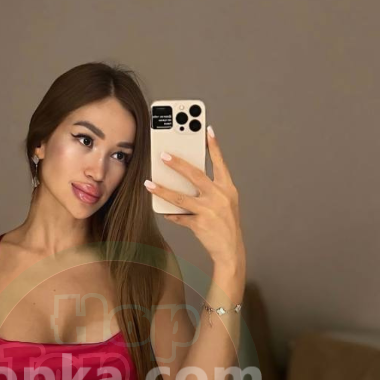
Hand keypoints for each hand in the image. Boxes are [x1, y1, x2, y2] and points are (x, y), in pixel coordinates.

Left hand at [144, 126, 245, 270]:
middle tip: (163, 154)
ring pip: (181, 197)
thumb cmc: (226, 224)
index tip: (206, 129)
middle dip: (178, 163)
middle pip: (196, 175)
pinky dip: (170, 213)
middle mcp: (219, 197)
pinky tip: (161, 209)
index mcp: (227, 188)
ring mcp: (209, 211)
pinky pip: (179, 217)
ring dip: (162, 189)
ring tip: (149, 183)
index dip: (213, 146)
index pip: (220, 163)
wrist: (230, 250)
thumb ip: (211, 189)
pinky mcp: (200, 224)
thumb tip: (186, 179)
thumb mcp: (225, 203)